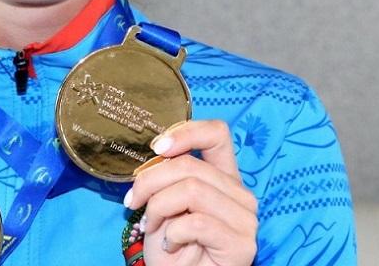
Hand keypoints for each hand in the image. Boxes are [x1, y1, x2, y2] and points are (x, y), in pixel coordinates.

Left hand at [124, 120, 257, 265]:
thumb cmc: (172, 246)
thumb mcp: (164, 203)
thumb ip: (168, 177)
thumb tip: (157, 152)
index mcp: (224, 178)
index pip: (217, 134)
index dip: (186, 132)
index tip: (157, 148)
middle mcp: (240, 194)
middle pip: (190, 165)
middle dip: (150, 181)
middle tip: (133, 202)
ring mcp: (245, 219)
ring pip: (191, 190)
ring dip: (158, 209)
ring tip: (152, 227)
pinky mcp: (242, 244)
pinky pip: (196, 223)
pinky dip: (172, 234)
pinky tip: (170, 246)